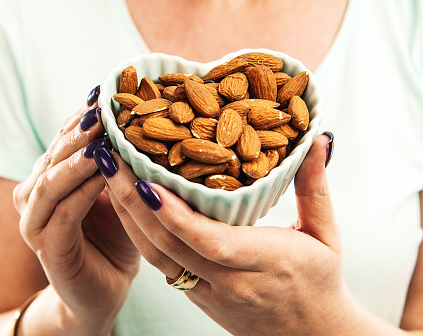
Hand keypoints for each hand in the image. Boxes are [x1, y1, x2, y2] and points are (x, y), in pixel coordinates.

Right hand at [13, 87, 139, 334]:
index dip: (84, 116)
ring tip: (100, 133)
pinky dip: (80, 191)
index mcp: (52, 177)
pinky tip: (101, 173)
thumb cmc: (115, 239)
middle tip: (104, 104)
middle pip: (54, 154)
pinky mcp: (47, 248)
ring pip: (51, 180)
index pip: (65, 139)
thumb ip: (119, 165)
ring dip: (75, 157)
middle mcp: (36, 194)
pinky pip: (63, 213)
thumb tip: (144, 121)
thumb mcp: (119, 195)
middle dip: (80, 129)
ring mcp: (36, 222)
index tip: (107, 90)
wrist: (102, 291)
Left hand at [95, 134, 379, 334]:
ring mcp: (208, 293)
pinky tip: (126, 206)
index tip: (146, 181)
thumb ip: (316, 185)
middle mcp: (228, 281)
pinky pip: (161, 265)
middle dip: (133, 203)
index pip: (208, 240)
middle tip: (109, 161)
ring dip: (128, 217)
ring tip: (108, 176)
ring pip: (156, 257)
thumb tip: (319, 138)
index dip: (174, 214)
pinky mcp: (197, 296)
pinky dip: (140, 234)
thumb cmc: (321, 282)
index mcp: (264, 262)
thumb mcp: (325, 234)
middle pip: (170, 245)